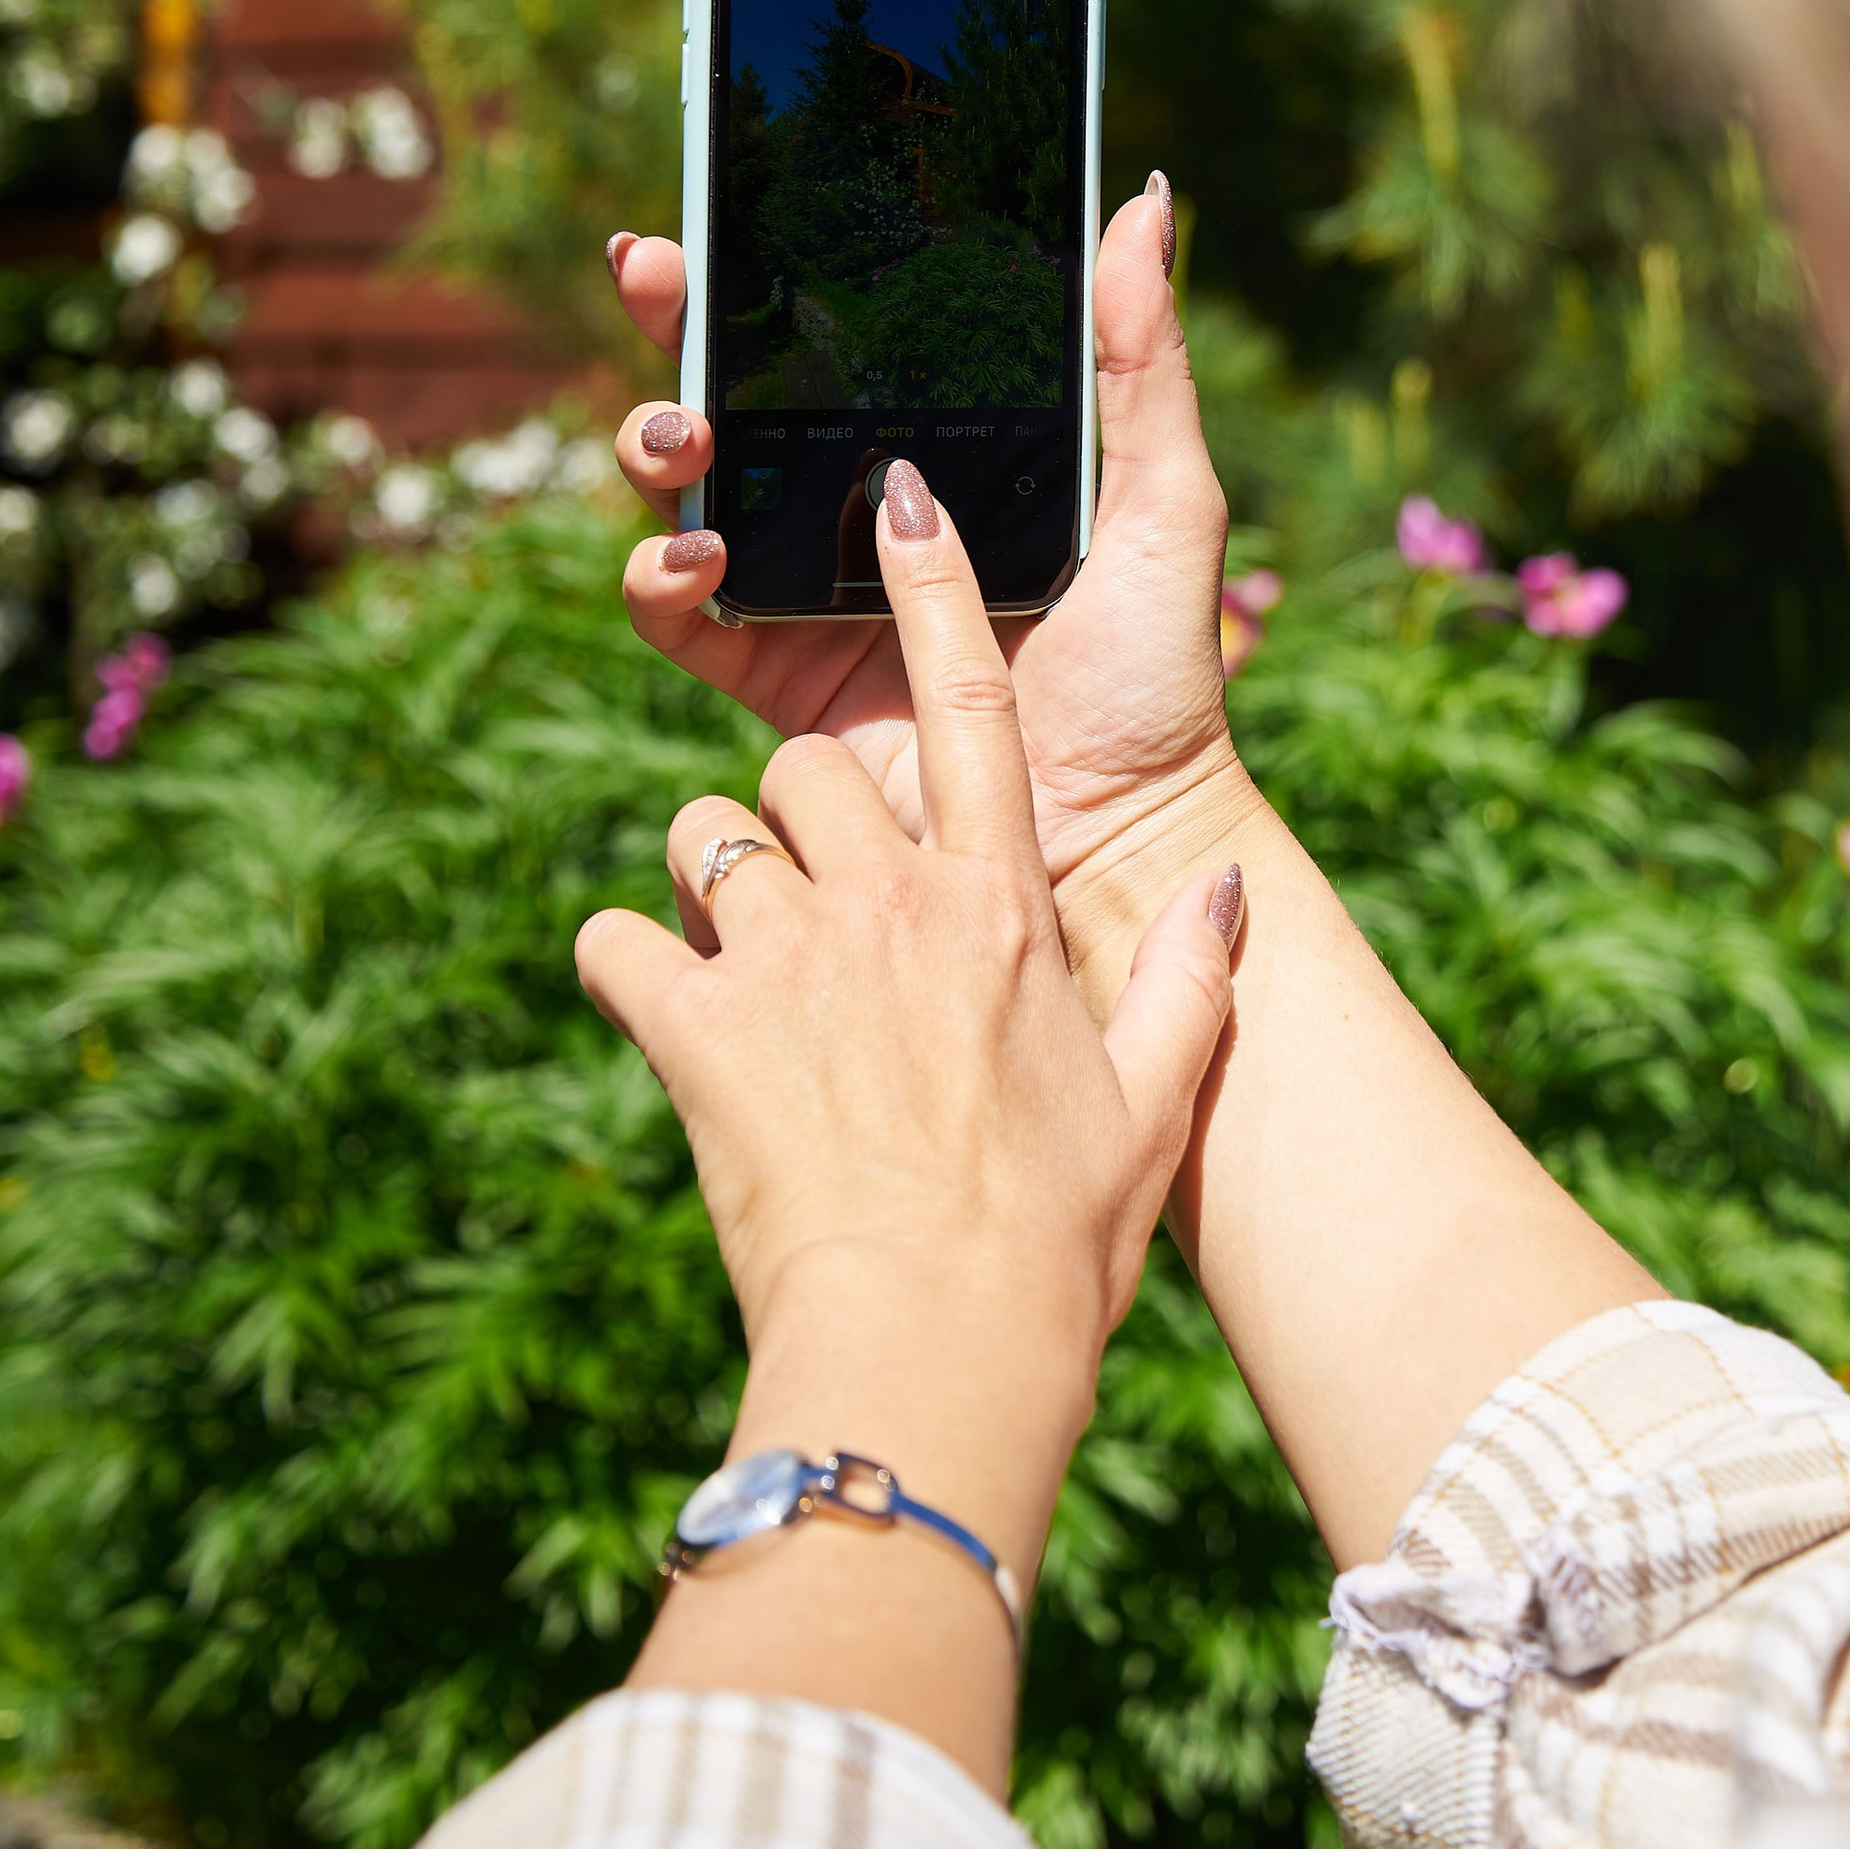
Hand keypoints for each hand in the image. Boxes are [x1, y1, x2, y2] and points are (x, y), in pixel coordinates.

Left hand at [576, 464, 1242, 1779]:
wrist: (935, 1348)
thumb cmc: (1054, 1243)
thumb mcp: (1148, 1107)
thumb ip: (1194, 981)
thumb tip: (1230, 887)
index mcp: (1002, 908)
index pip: (972, 706)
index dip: (935, 592)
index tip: (899, 500)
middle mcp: (891, 905)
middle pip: (810, 771)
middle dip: (797, 818)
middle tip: (812, 904)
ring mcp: (788, 961)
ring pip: (707, 836)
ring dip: (712, 885)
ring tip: (735, 965)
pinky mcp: (696, 1030)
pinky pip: (619, 943)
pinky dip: (624, 968)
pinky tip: (654, 1013)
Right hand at [605, 181, 1261, 984]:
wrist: (1116, 831)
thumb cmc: (1157, 673)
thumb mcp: (1161, 498)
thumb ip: (1141, 357)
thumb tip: (1144, 196)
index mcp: (941, 456)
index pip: (832, 340)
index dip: (763, 271)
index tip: (719, 207)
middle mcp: (855, 510)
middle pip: (736, 392)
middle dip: (678, 325)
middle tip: (662, 279)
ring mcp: (803, 591)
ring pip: (687, 490)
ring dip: (658, 440)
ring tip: (693, 435)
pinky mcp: (771, 680)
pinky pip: (678, 615)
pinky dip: (663, 575)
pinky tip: (703, 556)